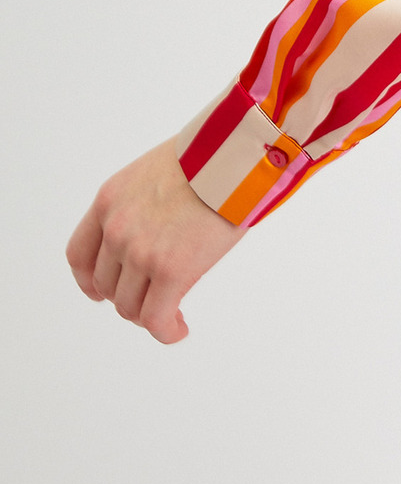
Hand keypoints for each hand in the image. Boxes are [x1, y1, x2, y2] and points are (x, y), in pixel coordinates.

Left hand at [66, 136, 246, 343]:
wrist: (237, 152)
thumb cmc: (210, 155)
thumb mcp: (156, 172)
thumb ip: (141, 205)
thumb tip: (155, 235)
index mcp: (109, 200)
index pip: (80, 254)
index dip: (89, 280)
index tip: (100, 292)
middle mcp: (117, 227)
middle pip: (108, 285)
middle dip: (130, 296)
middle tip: (155, 298)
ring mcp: (141, 251)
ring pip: (130, 306)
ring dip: (149, 314)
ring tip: (172, 314)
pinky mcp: (172, 270)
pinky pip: (156, 319)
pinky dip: (166, 331)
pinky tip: (178, 329)